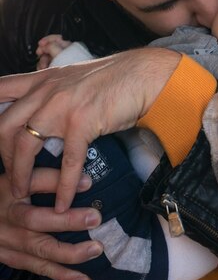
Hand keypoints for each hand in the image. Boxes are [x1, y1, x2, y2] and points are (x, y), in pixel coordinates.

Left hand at [0, 47, 180, 211]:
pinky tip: (62, 203)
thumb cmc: (113, 79)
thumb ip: (52, 91)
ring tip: (23, 193)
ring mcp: (62, 106)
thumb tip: (40, 111)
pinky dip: (62, 187)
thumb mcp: (73, 77)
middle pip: (4, 126)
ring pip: (25, 145)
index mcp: (41, 79)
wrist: (142, 76)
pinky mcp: (82, 122)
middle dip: (1, 156)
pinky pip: (66, 161)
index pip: (0, 90)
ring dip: (21, 175)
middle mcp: (45, 90)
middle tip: (10, 174)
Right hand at [0, 169, 102, 279]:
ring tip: (95, 250)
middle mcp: (9, 221)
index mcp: (12, 196)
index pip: (35, 184)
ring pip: (39, 251)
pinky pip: (38, 269)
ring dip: (69, 254)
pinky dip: (61, 274)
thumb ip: (49, 179)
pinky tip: (82, 278)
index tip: (88, 184)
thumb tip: (86, 181)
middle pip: (37, 222)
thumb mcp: (20, 180)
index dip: (58, 184)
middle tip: (96, 218)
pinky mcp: (12, 260)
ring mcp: (9, 244)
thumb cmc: (2, 196)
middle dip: (68, 221)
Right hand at [36, 34, 71, 69]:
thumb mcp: (60, 53)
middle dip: (43, 53)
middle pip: (49, 49)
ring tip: (44, 67)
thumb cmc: (72, 66)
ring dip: (42, 62)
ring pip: (47, 58)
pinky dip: (43, 67)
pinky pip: (47, 66)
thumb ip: (51, 46)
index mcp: (67, 46)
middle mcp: (64, 53)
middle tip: (40, 55)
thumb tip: (44, 46)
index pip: (56, 38)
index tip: (40, 44)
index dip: (47, 40)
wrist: (76, 79)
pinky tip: (44, 70)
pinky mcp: (57, 69)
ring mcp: (61, 61)